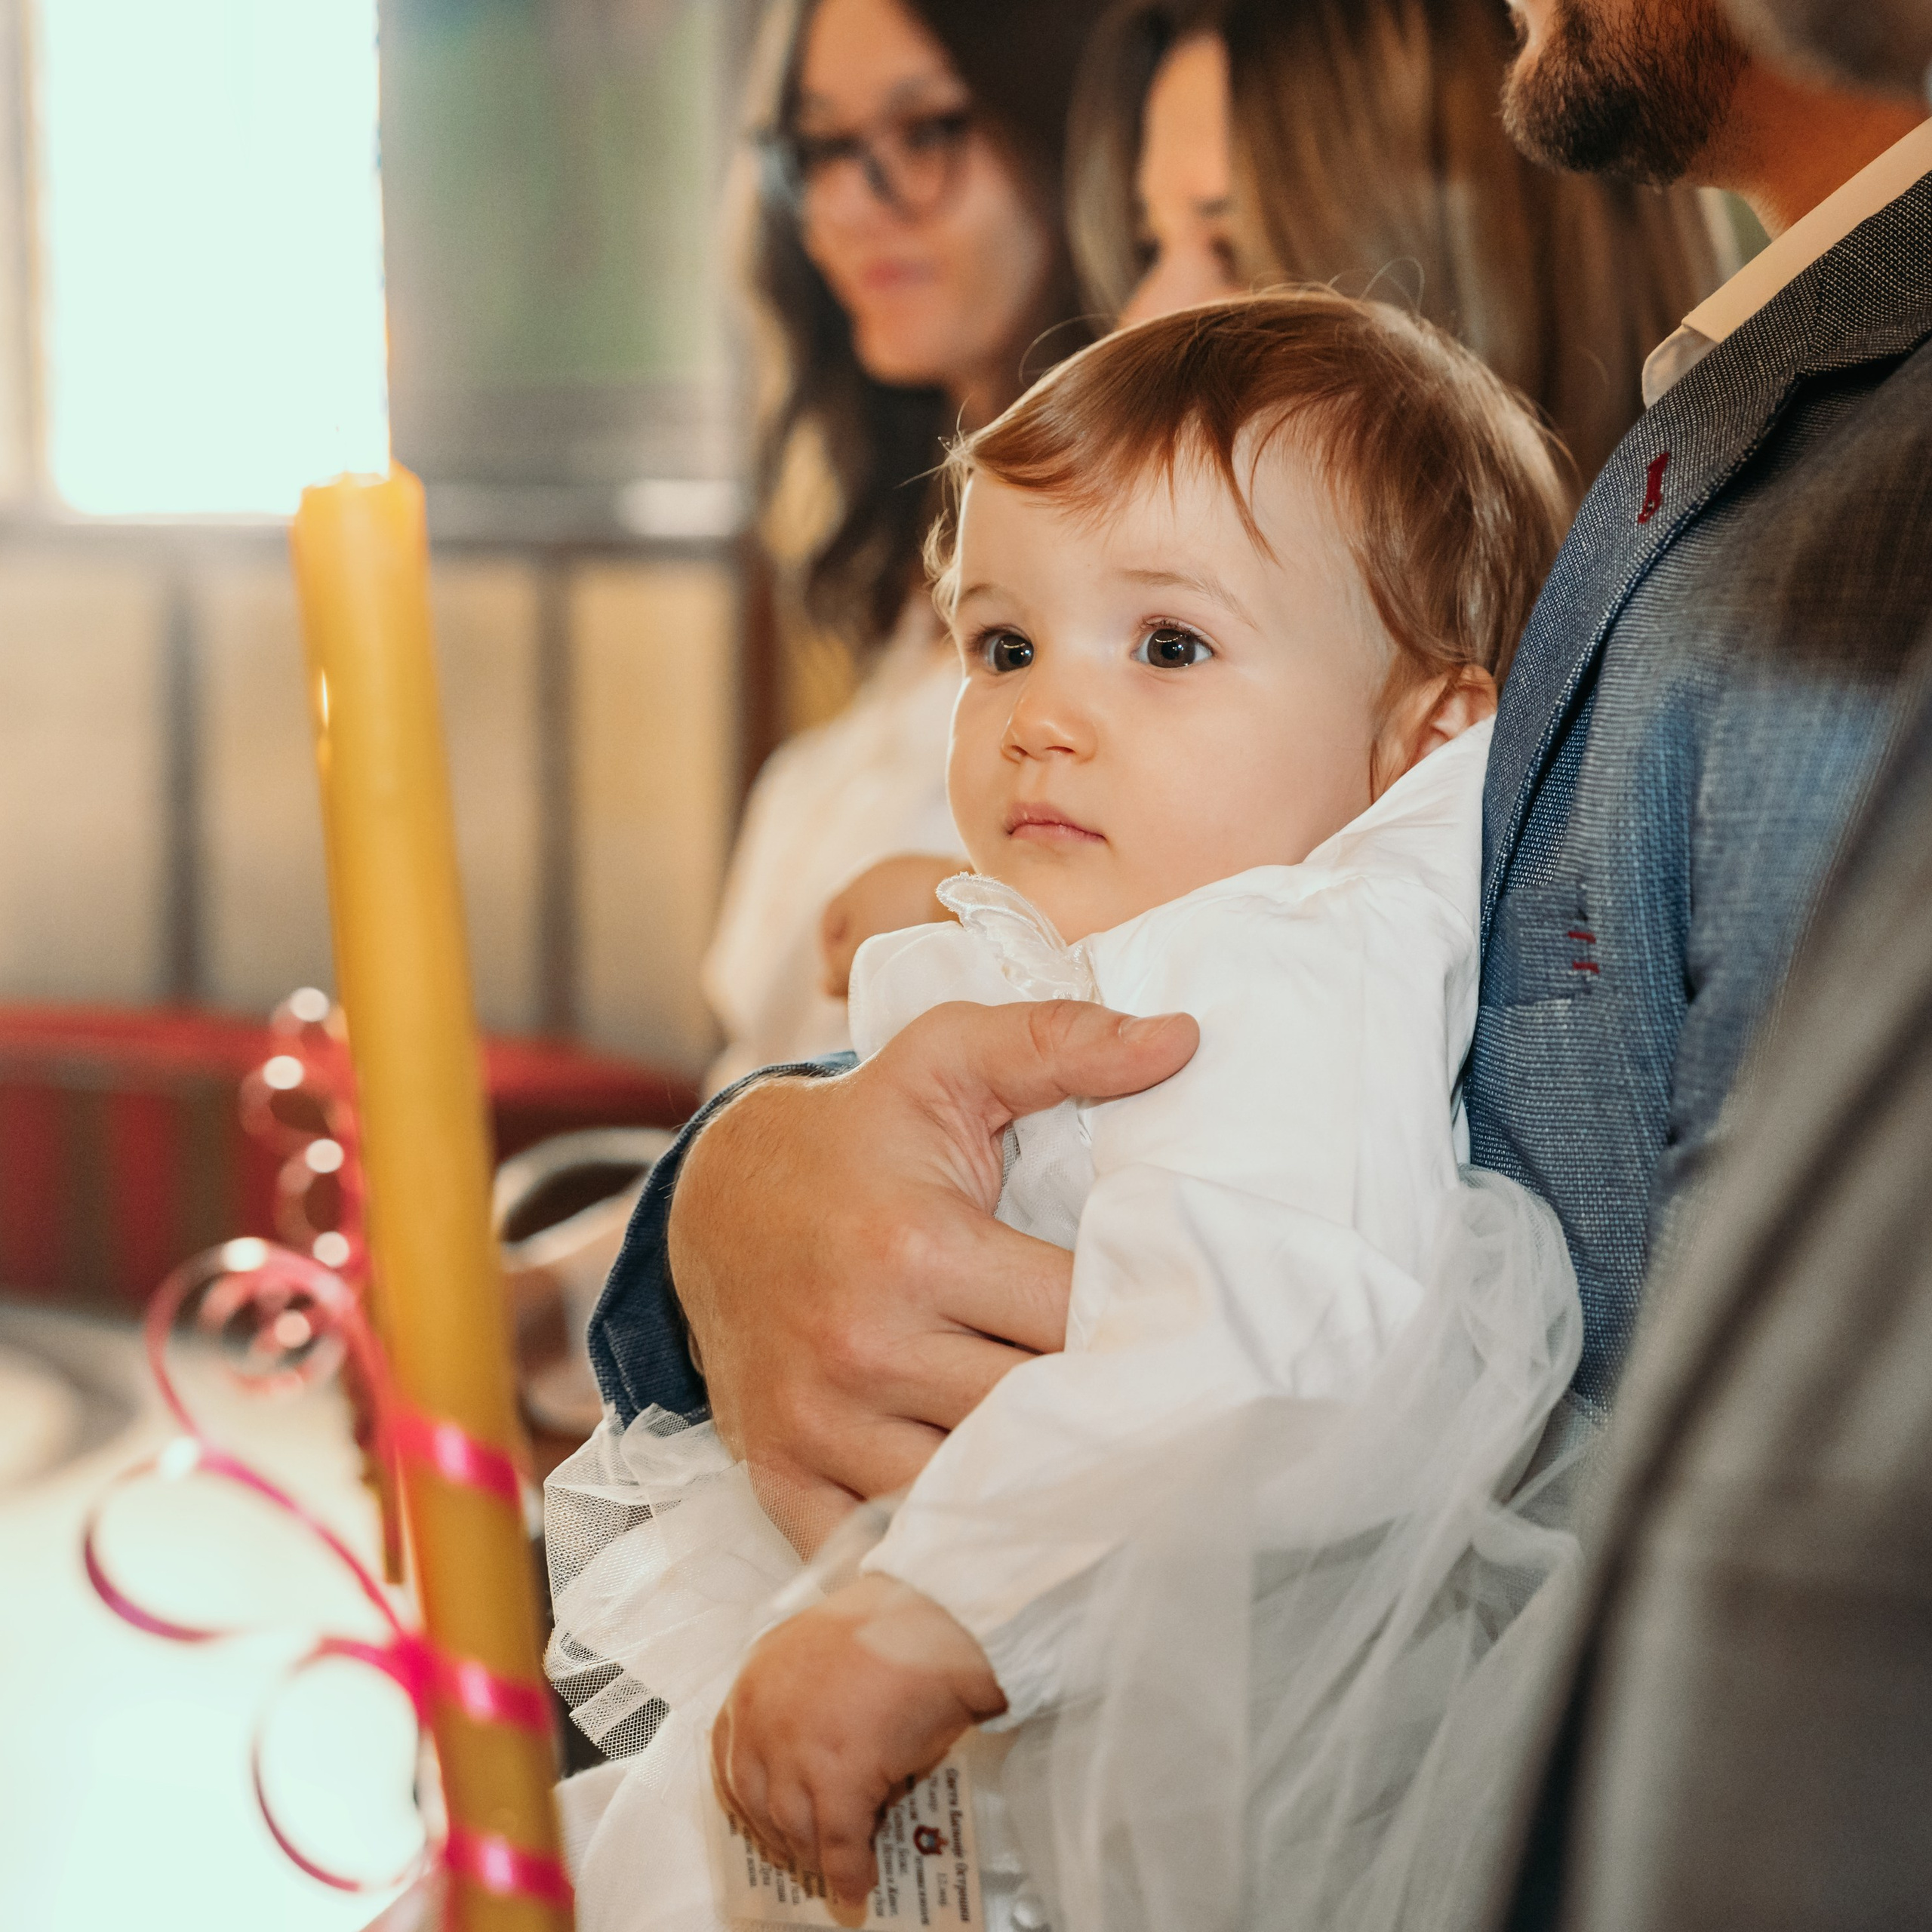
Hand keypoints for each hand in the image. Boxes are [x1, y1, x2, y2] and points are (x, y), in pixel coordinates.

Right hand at [668, 1000, 1198, 1552]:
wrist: (714, 1202)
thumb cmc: (855, 1135)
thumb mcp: (945, 1061)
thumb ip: (1060, 1041)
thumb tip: (1181, 1040)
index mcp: (916, 1247)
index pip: (1075, 1320)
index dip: (1142, 1326)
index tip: (1184, 1328)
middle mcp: (864, 1344)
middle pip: (1035, 1417)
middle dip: (1103, 1414)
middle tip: (1168, 1414)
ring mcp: (818, 1423)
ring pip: (972, 1494)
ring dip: (1039, 1487)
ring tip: (1100, 1468)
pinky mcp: (782, 1476)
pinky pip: (884, 1551)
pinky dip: (946, 1547)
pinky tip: (1003, 1523)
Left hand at [712, 1573, 1005, 1913]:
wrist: (936, 1617)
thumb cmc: (893, 1625)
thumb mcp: (822, 1647)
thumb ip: (801, 1696)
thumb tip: (815, 1751)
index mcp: (755, 1678)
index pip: (730, 1756)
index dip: (747, 1799)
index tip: (760, 1819)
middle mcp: (764, 1715)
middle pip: (757, 1799)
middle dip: (779, 1835)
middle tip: (801, 1853)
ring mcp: (798, 1749)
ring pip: (794, 1827)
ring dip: (814, 1858)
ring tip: (834, 1871)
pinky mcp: (839, 1776)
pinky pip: (839, 1843)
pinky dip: (848, 1871)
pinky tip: (858, 1882)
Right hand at [819, 854, 962, 997]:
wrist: (969, 900)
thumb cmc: (905, 928)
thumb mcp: (861, 958)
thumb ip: (838, 975)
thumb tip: (823, 987)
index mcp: (854, 886)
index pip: (829, 924)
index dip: (831, 956)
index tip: (846, 982)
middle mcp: (882, 873)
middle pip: (863, 918)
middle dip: (865, 949)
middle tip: (876, 980)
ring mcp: (917, 871)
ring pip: (896, 913)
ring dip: (896, 939)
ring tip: (908, 969)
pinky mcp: (949, 878)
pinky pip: (925, 907)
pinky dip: (924, 928)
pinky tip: (935, 950)